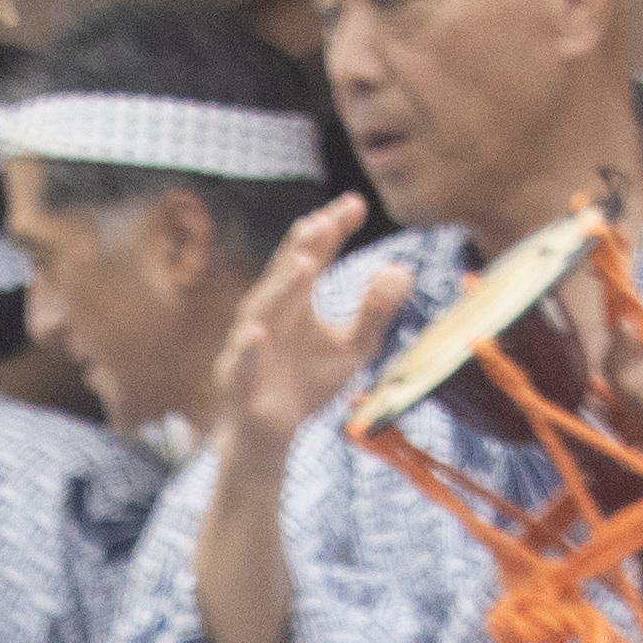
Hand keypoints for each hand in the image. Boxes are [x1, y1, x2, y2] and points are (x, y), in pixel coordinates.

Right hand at [210, 202, 389, 453]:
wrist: (269, 438)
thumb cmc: (307, 384)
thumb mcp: (352, 348)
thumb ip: (375, 311)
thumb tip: (403, 269)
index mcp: (294, 301)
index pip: (313, 255)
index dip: (332, 229)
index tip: (356, 203)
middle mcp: (268, 315)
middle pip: (285, 274)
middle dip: (304, 247)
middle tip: (325, 220)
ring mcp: (248, 348)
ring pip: (261, 311)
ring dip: (281, 287)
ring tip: (306, 263)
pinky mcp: (239, 385)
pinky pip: (240, 366)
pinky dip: (247, 350)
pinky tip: (257, 333)